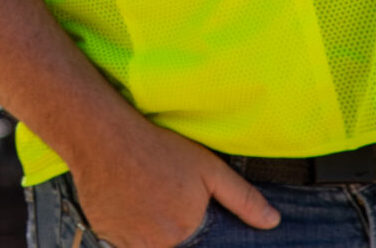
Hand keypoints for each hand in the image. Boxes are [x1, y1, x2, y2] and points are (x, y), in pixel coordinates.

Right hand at [67, 117, 278, 247]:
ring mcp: (124, 242)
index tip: (179, 207)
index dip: (189, 227)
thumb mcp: (208, 169)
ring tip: (144, 195)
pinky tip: (128, 200)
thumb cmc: (157, 149)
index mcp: (181, 234)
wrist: (102, 137)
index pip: (194, 241)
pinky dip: (127, 227)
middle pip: (170, 242)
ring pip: (146, 243)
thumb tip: (272, 222)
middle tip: (161, 193)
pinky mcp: (103, 234)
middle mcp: (154, 245)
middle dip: (171, 226)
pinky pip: (122, 240)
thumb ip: (242, 199)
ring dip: (148, 228)